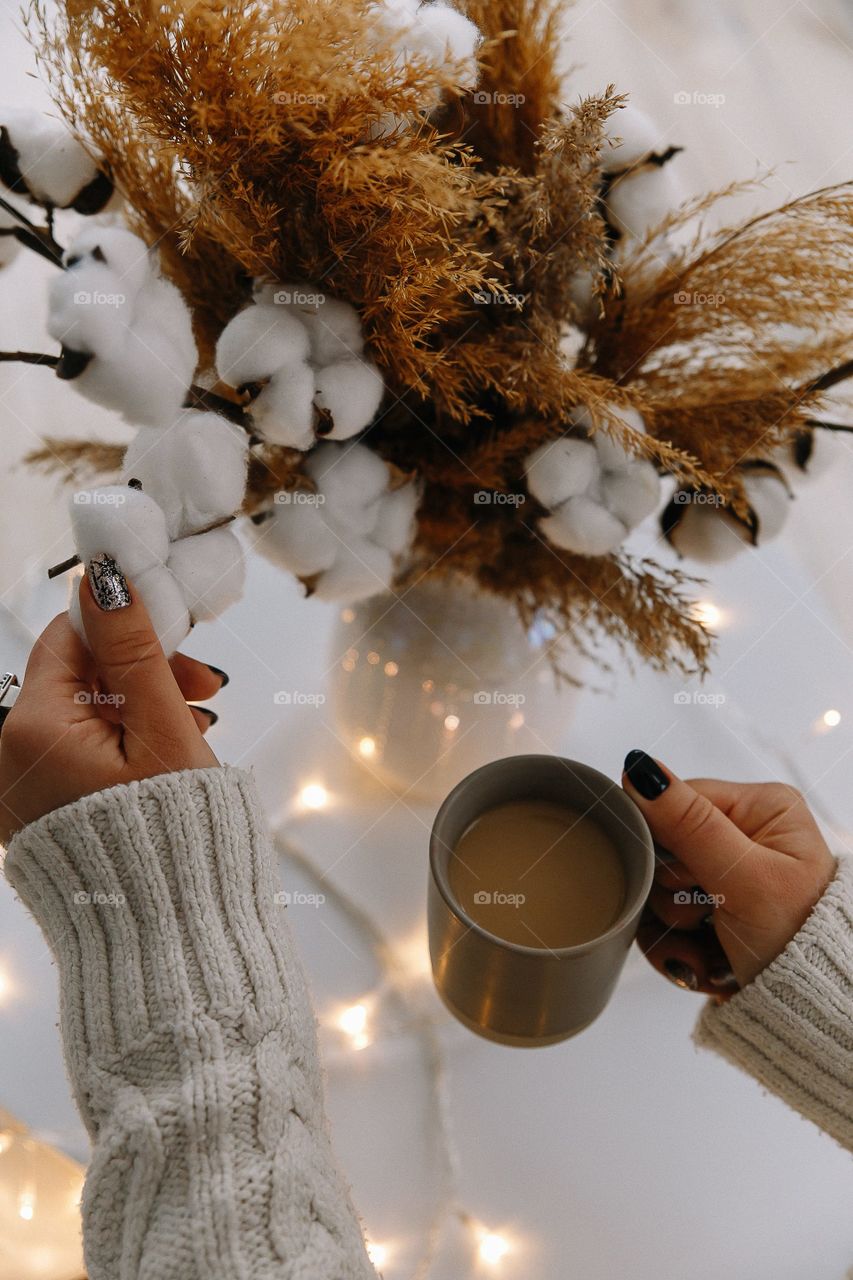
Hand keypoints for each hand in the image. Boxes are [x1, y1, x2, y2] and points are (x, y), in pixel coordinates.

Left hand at [0, 568, 223, 845]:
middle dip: (145, 672)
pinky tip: (168, 755)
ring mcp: (25, 790)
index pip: (72, 638)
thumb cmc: (170, 841)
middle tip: (205, 687)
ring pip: (85, 715)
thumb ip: (134, 650)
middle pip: (79, 677)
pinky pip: (79, 754)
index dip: (130, 628)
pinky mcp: (44, 813)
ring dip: (142, 708)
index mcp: (33, 730)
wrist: (167, 937)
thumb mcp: (163, 730)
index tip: (182, 640)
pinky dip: (123, 744)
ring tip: (197, 727)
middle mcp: (12, 758)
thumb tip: (103, 577)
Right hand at [622, 750, 835, 994]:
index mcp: (762, 808)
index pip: (678, 801)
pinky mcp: (712, 912)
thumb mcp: (743, 878)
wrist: (807, 1015)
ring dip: (674, 928)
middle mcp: (744, 835)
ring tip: (710, 947)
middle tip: (706, 916)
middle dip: (672, 896)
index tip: (689, 879)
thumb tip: (641, 769)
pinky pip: (665, 919)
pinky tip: (705, 962)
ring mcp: (726, 876)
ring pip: (657, 889)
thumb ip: (690, 824)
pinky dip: (677, 947)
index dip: (665, 843)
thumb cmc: (798, 944)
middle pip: (662, 850)